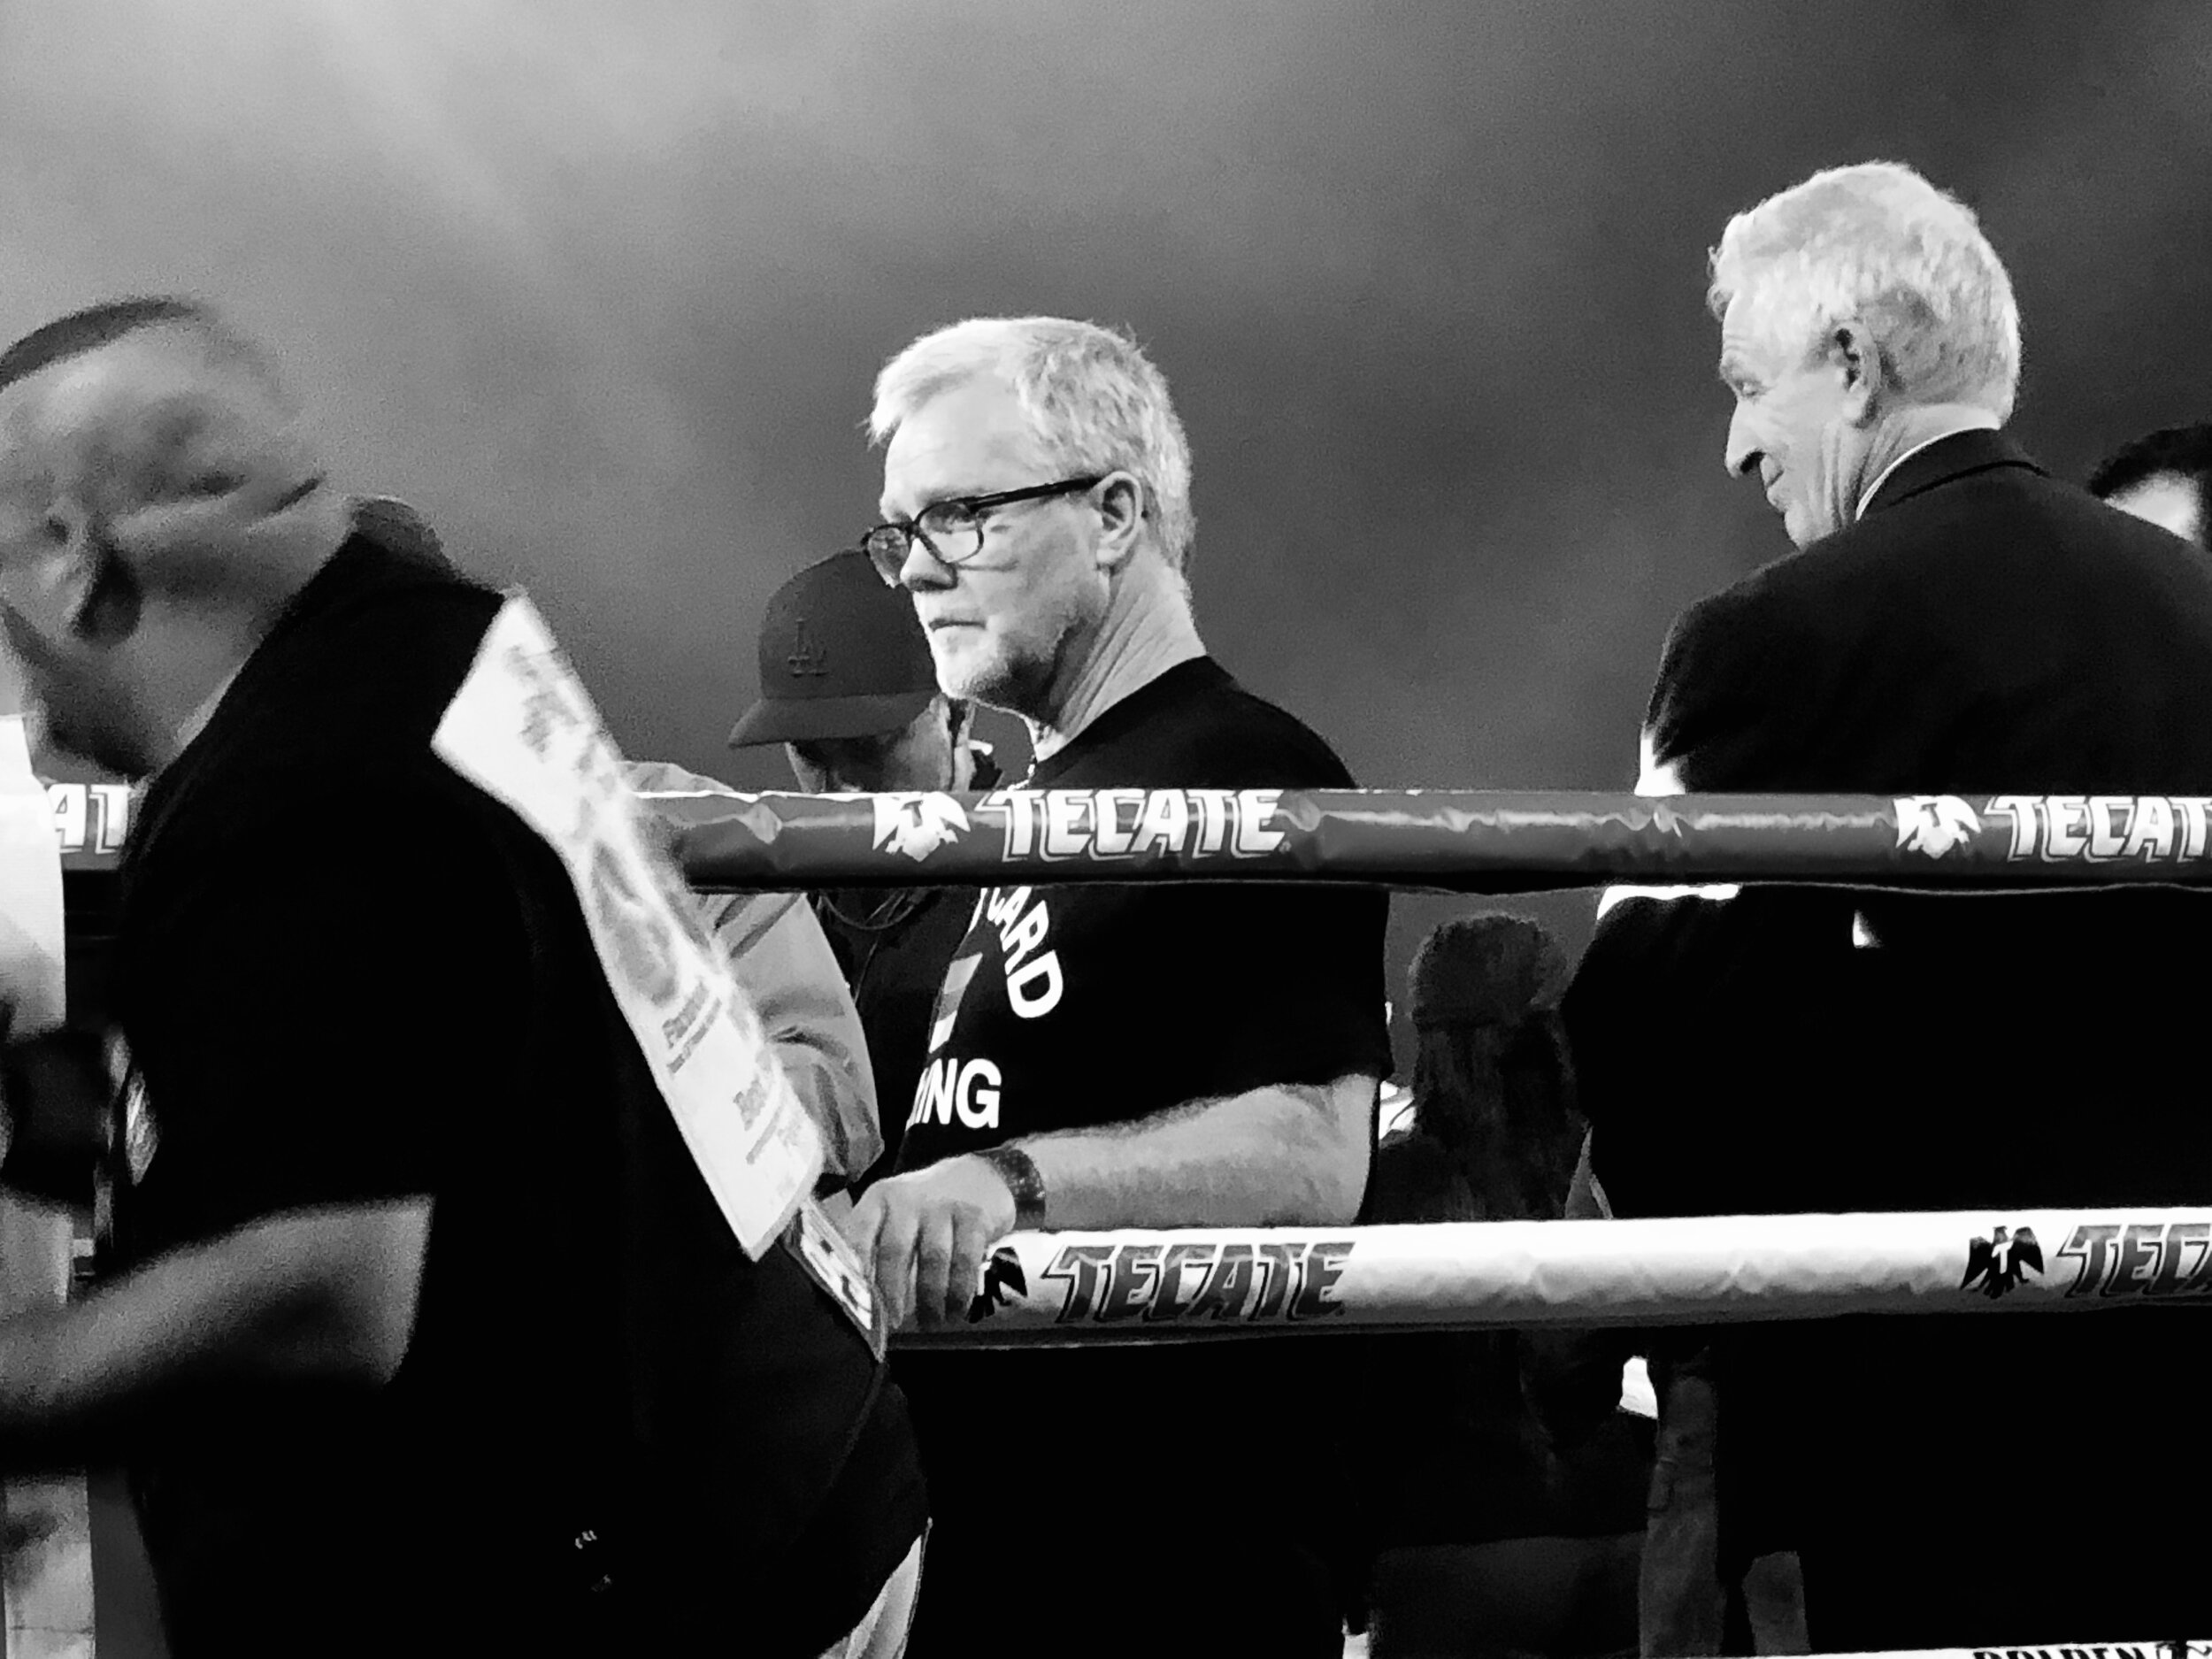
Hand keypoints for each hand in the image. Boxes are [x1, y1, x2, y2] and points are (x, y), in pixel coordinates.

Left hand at [838, 1154, 1017, 1331]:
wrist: (980, 1177)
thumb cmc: (927, 1209)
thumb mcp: (896, 1216)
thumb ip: (877, 1248)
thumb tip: (862, 1303)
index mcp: (879, 1200)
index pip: (859, 1233)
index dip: (855, 1270)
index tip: (856, 1302)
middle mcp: (908, 1198)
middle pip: (895, 1250)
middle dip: (892, 1293)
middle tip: (893, 1323)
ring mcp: (943, 1205)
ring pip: (932, 1259)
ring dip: (931, 1298)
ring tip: (931, 1322)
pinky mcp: (974, 1216)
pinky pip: (965, 1260)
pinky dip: (960, 1291)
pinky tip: (956, 1310)